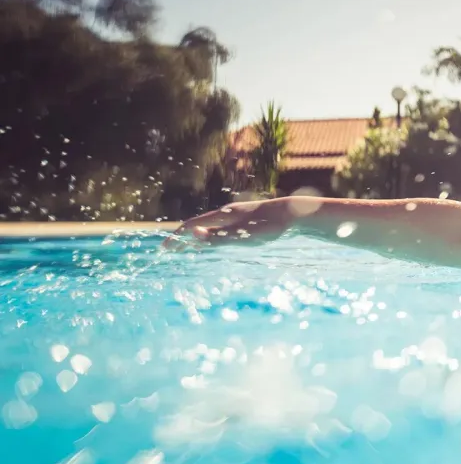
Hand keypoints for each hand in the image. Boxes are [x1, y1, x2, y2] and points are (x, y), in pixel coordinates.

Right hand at [163, 198, 293, 249]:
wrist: (294, 214)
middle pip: (198, 226)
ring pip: (210, 227)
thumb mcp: (244, 235)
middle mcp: (227, 214)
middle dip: (182, 238)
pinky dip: (210, 237)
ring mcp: (236, 217)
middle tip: (169, 250)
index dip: (177, 237)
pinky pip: (222, 229)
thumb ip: (218, 237)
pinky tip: (214, 242)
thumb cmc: (269, 226)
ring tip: (186, 247)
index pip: (192, 226)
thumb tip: (192, 234)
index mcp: (223, 216)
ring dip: (195, 237)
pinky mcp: (246, 222)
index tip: (164, 248)